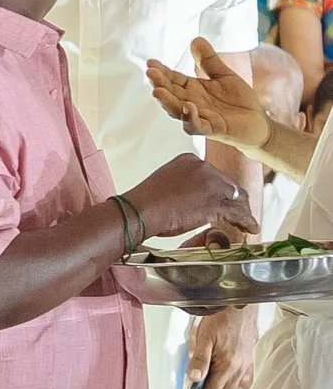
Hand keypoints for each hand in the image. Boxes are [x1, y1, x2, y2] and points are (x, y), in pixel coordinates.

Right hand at [122, 154, 256, 241]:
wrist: (138, 212)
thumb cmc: (143, 204)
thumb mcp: (164, 184)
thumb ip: (181, 186)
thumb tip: (189, 199)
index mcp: (189, 160)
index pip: (213, 175)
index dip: (219, 190)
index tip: (220, 199)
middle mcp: (204, 167)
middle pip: (228, 185)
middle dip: (233, 200)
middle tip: (237, 213)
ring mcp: (211, 184)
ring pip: (236, 198)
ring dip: (242, 211)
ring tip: (245, 223)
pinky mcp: (216, 202)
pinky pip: (237, 213)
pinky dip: (246, 222)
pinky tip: (250, 228)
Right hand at [148, 38, 269, 151]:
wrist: (258, 122)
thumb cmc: (238, 100)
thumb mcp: (223, 75)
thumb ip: (208, 60)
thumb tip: (196, 39)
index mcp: (192, 90)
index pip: (172, 80)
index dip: (161, 72)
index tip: (150, 62)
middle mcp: (191, 103)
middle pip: (170, 94)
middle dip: (159, 84)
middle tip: (150, 73)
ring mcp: (199, 117)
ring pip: (177, 111)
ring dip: (167, 102)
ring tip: (158, 91)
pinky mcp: (212, 128)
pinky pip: (197, 126)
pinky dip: (190, 118)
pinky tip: (188, 107)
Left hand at [184, 304, 256, 388]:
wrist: (240, 304)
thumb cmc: (220, 318)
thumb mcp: (203, 338)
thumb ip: (199, 360)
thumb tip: (194, 380)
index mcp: (227, 365)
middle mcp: (240, 368)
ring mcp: (248, 364)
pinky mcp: (251, 358)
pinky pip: (245, 380)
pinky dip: (235, 385)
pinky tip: (227, 381)